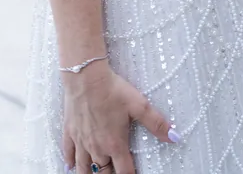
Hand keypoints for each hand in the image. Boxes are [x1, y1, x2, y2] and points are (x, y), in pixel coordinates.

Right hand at [62, 62, 178, 173]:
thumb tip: (174, 137)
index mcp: (115, 144)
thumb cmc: (113, 90)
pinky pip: (68, 153)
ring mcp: (81, 141)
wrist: (86, 78)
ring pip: (83, 168)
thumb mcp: (139, 105)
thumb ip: (156, 123)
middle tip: (115, 172)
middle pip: (103, 173)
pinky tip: (70, 166)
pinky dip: (70, 161)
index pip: (124, 172)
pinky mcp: (69, 131)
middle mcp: (97, 148)